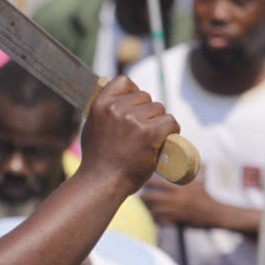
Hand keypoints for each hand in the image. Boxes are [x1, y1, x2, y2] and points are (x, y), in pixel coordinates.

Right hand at [80, 76, 179, 196]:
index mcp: (100, 104)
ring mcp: (133, 120)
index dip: (133, 91)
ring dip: (159, 122)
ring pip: (159, 109)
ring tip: (151, 139)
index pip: (124, 81)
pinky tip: (165, 140)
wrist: (102, 182)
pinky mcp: (150, 133)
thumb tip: (115, 100)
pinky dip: (172, 131)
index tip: (135, 105)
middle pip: (145, 97)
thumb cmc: (97, 159)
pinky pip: (170, 121)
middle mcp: (116, 108)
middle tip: (143, 131)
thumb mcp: (92, 127)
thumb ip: (103, 112)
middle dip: (147, 112)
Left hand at [141, 177, 218, 227]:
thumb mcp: (195, 184)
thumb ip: (184, 175)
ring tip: (144, 207)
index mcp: (178, 188)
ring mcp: (175, 210)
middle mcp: (175, 198)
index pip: (157, 182)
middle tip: (140, 196)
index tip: (141, 180)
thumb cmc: (204, 197)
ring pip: (154, 209)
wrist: (215, 213)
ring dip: (148, 209)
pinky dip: (155, 220)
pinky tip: (153, 218)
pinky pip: (160, 221)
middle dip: (143, 197)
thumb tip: (179, 162)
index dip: (147, 181)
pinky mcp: (177, 220)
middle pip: (151, 196)